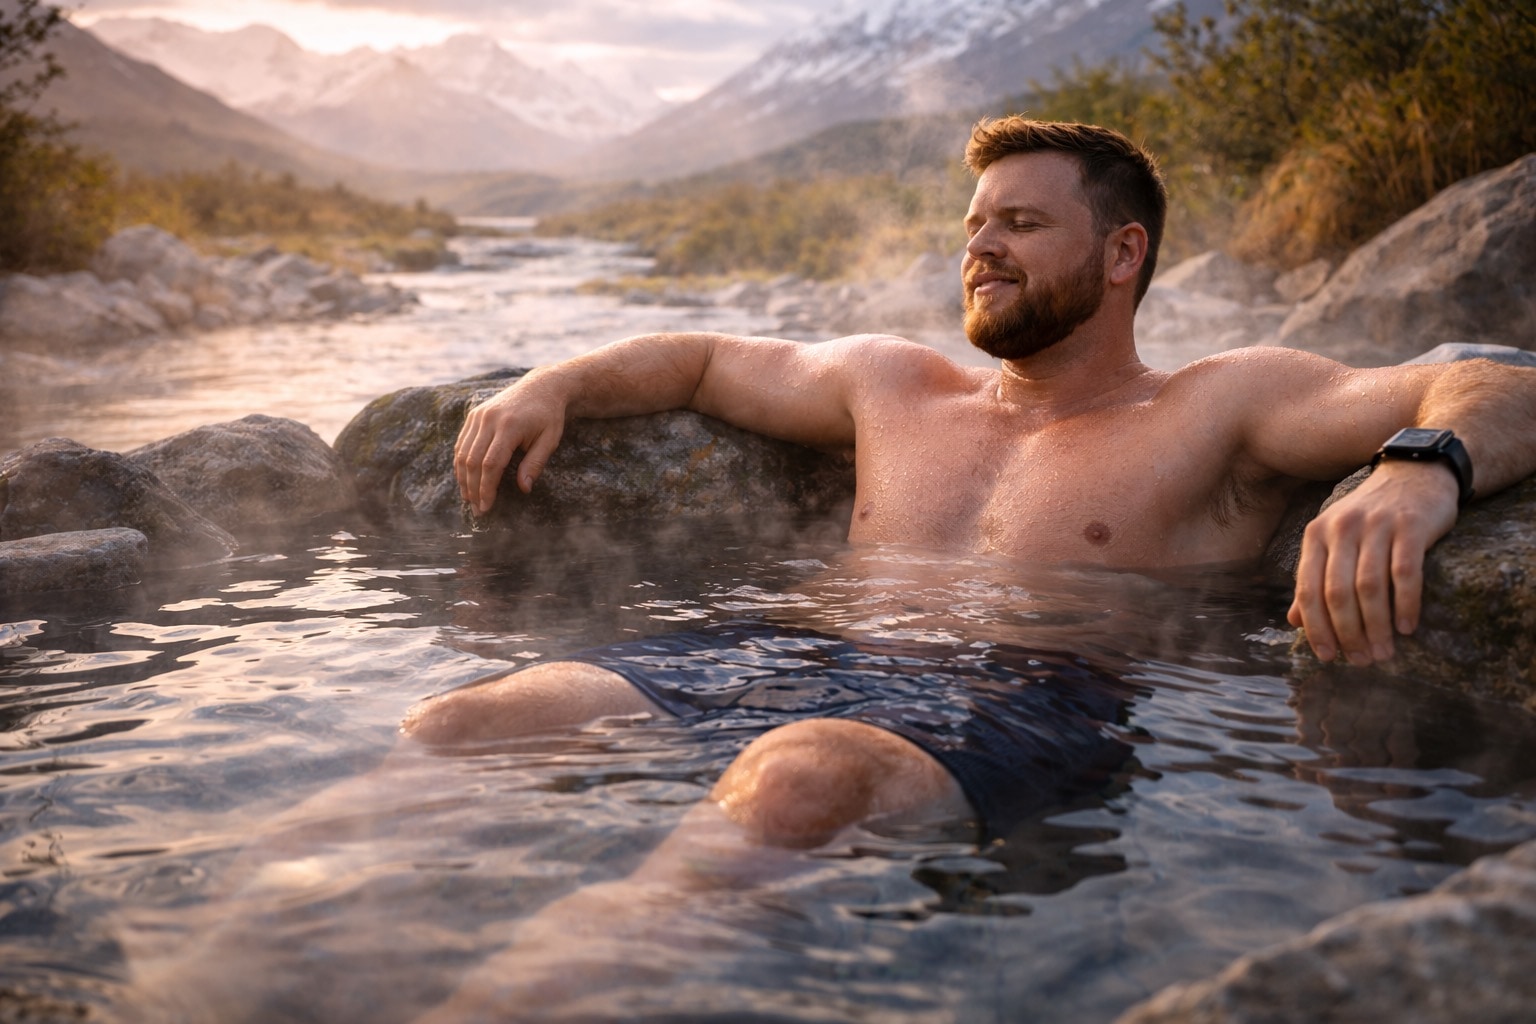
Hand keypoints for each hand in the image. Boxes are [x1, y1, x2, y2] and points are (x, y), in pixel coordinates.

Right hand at [453, 374, 566, 513]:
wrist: (541, 387)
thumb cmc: (549, 416)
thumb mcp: (549, 440)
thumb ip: (535, 464)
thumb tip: (524, 489)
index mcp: (509, 426)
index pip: (491, 464)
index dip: (486, 488)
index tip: (487, 507)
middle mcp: (489, 419)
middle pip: (472, 461)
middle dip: (473, 488)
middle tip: (478, 509)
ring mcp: (479, 416)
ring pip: (462, 453)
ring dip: (463, 479)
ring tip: (469, 499)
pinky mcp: (474, 415)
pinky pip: (462, 443)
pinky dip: (461, 463)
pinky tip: (466, 479)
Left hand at [1286, 461, 1458, 664]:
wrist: (1416, 472)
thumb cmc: (1371, 517)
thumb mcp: (1334, 540)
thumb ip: (1314, 577)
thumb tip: (1294, 621)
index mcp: (1316, 534)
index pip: (1308, 589)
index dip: (1315, 627)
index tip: (1326, 656)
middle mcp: (1341, 528)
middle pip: (1338, 592)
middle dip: (1347, 633)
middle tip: (1361, 660)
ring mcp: (1376, 525)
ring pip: (1369, 587)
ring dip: (1376, 626)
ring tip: (1384, 653)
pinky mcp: (1411, 526)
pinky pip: (1405, 573)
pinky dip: (1405, 604)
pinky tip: (1407, 628)